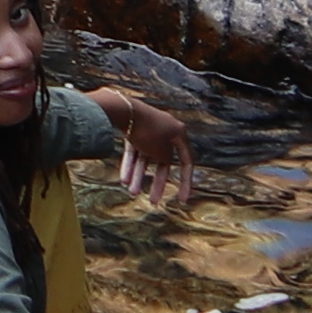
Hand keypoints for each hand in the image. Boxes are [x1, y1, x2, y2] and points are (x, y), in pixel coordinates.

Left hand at [88, 82, 200, 211]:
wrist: (124, 111)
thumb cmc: (148, 132)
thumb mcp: (162, 152)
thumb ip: (166, 160)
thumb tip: (162, 162)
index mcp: (179, 132)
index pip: (187, 161)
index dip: (186, 182)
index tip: (183, 199)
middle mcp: (166, 129)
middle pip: (163, 161)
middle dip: (156, 182)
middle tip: (153, 201)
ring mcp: (148, 129)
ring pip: (145, 157)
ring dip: (139, 175)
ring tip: (132, 192)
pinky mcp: (133, 129)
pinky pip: (134, 150)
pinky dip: (129, 163)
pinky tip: (124, 179)